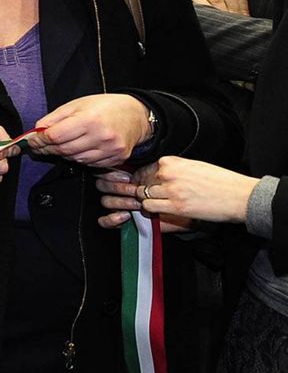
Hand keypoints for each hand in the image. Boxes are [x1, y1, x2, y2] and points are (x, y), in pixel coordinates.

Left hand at [30, 94, 148, 167]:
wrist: (136, 115)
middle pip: (63, 149)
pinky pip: (89, 164)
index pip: (55, 136)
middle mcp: (101, 137)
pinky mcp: (116, 159)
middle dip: (47, 148)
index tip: (32, 141)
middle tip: (39, 146)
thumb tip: (36, 132)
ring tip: (59, 145)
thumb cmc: (105, 107)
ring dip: (63, 154)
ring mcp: (110, 150)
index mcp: (89, 120)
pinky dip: (79, 158)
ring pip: (75, 159)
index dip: (40, 140)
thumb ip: (54, 118)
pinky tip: (78, 149)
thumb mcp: (77, 104)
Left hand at [95, 158, 258, 228]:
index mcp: (171, 161)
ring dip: (143, 202)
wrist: (238, 195)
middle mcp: (168, 173)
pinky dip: (151, 211)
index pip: (142, 170)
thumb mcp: (192, 166)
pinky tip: (160, 210)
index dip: (139, 181)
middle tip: (133, 196)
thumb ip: (171, 169)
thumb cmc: (218, 181)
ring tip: (151, 205)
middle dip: (135, 191)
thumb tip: (152, 176)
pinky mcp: (175, 206)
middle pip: (139, 184)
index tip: (137, 186)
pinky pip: (150, 208)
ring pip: (141, 196)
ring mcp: (170, 190)